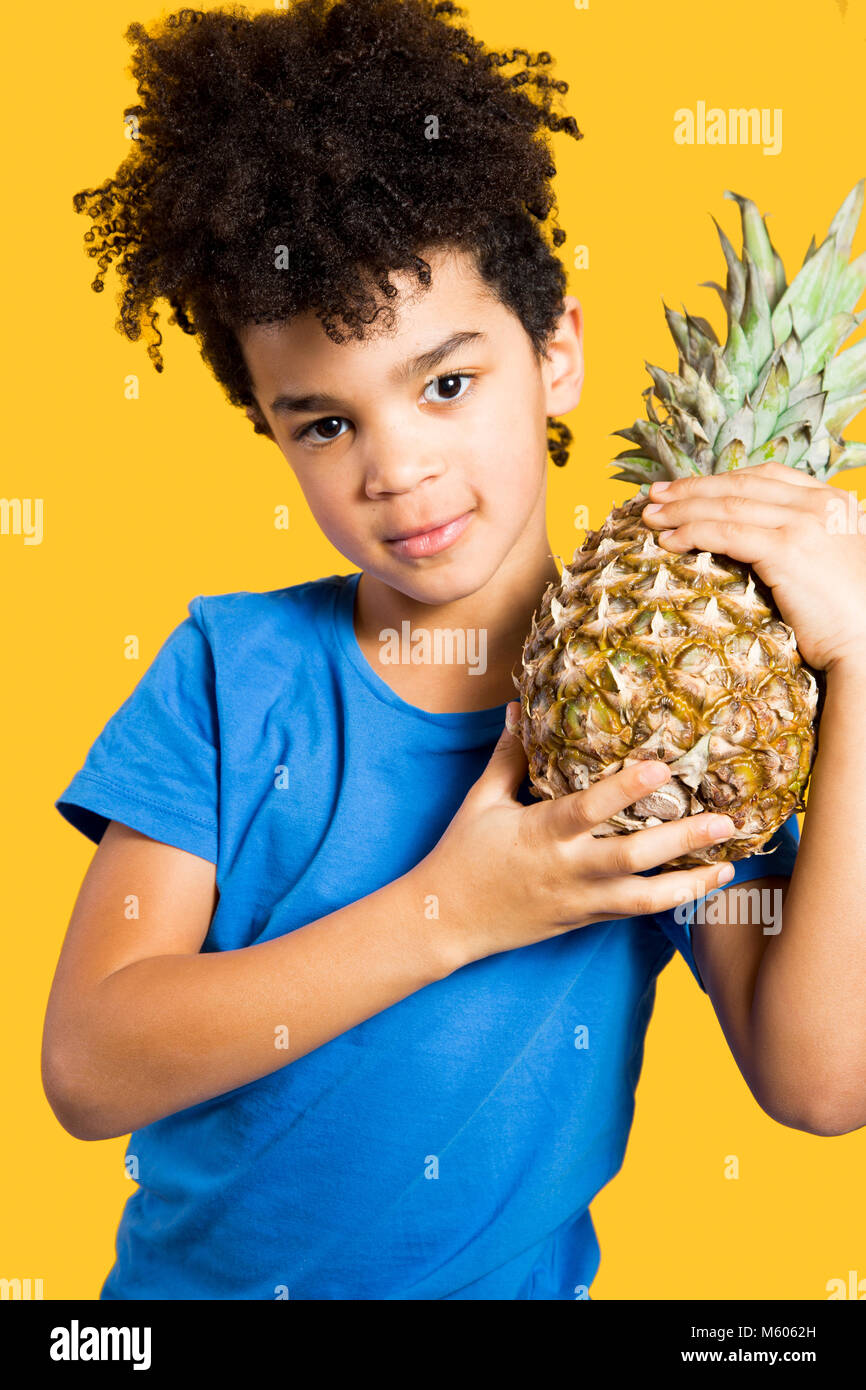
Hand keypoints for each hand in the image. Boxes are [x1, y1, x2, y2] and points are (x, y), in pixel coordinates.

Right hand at [419, 704, 736, 969]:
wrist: (446, 922)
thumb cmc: (462, 855)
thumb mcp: (481, 801)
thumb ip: (508, 756)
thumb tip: (520, 706)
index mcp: (542, 833)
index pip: (590, 808)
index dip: (627, 788)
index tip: (664, 768)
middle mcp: (567, 868)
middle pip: (633, 857)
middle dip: (683, 840)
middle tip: (725, 820)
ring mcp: (579, 899)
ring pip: (644, 897)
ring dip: (690, 882)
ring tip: (729, 865)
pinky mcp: (585, 918)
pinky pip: (634, 912)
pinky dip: (670, 900)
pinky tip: (700, 886)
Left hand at [641, 459, 865, 672]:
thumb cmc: (846, 615)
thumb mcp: (827, 561)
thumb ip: (799, 539)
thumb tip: (753, 541)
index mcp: (830, 500)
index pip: (763, 477)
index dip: (718, 479)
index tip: (683, 488)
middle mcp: (818, 503)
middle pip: (739, 486)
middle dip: (690, 489)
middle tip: (654, 496)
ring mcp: (804, 523)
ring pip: (727, 506)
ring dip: (682, 510)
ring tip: (650, 517)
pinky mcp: (787, 549)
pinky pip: (726, 533)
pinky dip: (691, 533)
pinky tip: (669, 540)